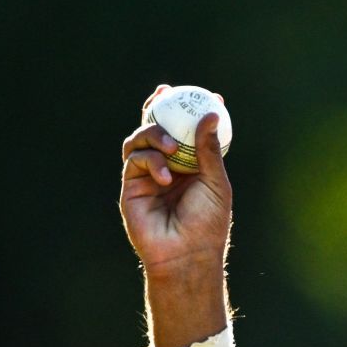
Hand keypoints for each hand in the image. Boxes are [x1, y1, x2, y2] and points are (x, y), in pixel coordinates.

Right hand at [119, 83, 233, 277]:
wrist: (187, 254)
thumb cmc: (208, 223)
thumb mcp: (216, 182)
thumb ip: (209, 150)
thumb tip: (212, 114)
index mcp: (191, 166)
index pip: (189, 133)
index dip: (193, 112)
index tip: (208, 96)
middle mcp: (168, 167)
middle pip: (157, 128)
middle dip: (158, 108)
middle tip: (165, 93)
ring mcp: (147, 175)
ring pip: (140, 139)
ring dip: (153, 134)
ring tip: (170, 146)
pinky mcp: (131, 186)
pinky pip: (135, 160)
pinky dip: (150, 161)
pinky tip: (165, 176)